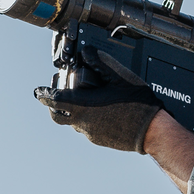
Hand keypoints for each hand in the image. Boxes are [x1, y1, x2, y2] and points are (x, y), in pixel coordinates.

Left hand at [34, 49, 161, 152]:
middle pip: (58, 115)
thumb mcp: (120, 77)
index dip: (43, 94)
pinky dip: (87, 119)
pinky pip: (87, 129)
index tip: (39, 90)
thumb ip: (100, 63)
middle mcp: (84, 122)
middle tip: (57, 95)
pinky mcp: (100, 140)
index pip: (53, 100)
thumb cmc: (138, 104)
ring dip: (73, 112)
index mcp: (84, 106)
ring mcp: (91, 134)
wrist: (154, 131)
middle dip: (52, 106)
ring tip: (86, 100)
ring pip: (74, 122)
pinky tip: (101, 112)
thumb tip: (87, 52)